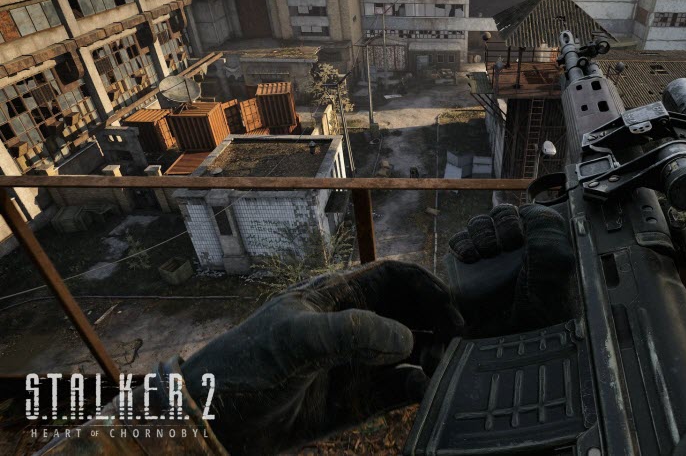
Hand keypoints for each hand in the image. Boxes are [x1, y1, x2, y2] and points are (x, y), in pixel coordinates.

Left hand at [181, 260, 464, 454]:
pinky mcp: (355, 402)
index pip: (395, 277)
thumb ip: (348, 334)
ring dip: (432, 355)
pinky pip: (399, 390)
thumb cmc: (242, 367)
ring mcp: (355, 364)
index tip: (450, 311)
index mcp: (336, 297)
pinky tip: (419, 390)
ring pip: (411, 351)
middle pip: (411, 312)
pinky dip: (417, 388)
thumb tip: (405, 339)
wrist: (215, 424)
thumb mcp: (291, 340)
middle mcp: (352, 327)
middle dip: (436, 321)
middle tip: (454, 342)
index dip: (427, 287)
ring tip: (439, 367)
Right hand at [448, 204, 574, 334]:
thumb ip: (543, 220)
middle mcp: (509, 250)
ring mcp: (487, 262)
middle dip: (494, 229)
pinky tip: (471, 258)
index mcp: (532, 241)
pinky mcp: (466, 274)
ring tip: (486, 255)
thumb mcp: (558, 251)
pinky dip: (461, 245)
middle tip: (503, 249)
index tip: (517, 240)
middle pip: (490, 218)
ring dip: (478, 236)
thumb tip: (524, 208)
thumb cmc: (548, 296)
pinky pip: (456, 246)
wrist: (525, 332)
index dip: (510, 221)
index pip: (512, 214)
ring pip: (473, 228)